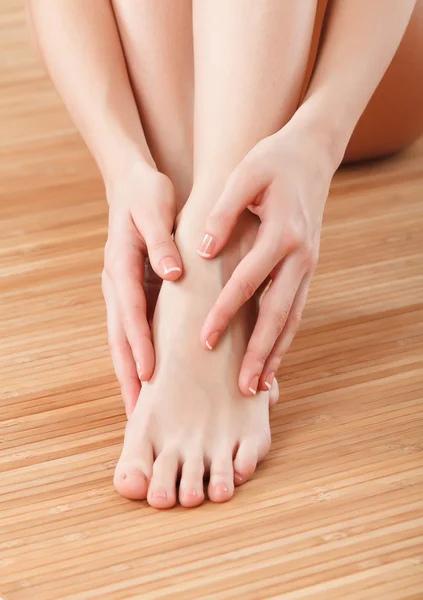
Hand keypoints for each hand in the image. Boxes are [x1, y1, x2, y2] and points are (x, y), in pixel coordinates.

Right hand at [102, 162, 181, 416]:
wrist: (132, 184)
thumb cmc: (146, 195)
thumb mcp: (154, 209)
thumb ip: (161, 242)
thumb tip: (173, 273)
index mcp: (121, 266)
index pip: (129, 312)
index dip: (138, 344)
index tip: (148, 375)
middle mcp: (116, 284)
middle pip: (119, 336)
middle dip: (128, 375)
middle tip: (137, 412)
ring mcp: (123, 292)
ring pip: (124, 339)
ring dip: (131, 372)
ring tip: (142, 408)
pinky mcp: (134, 293)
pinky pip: (135, 330)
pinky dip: (140, 355)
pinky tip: (153, 377)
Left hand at [197, 124, 334, 395]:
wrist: (311, 152)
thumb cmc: (272, 162)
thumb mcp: (244, 176)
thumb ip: (222, 214)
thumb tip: (203, 251)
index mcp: (282, 234)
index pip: (248, 283)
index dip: (226, 313)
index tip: (204, 341)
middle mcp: (300, 256)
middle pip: (278, 313)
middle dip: (260, 352)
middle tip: (243, 386)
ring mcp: (308, 265)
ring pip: (292, 318)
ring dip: (277, 354)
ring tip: (260, 386)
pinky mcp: (306, 268)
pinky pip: (297, 309)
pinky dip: (286, 337)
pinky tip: (274, 357)